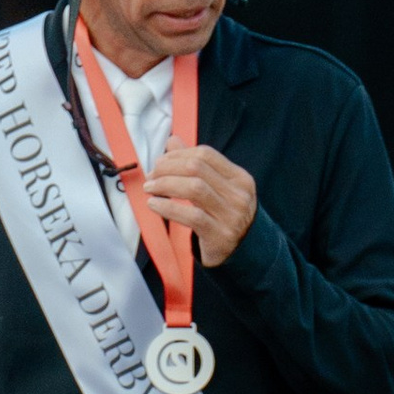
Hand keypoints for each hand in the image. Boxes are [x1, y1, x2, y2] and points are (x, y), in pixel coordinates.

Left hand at [143, 141, 258, 270]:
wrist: (244, 252)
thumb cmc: (224, 216)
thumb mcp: (217, 188)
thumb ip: (196, 165)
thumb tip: (172, 141)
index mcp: (240, 178)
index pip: (206, 154)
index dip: (178, 155)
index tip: (160, 162)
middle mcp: (239, 195)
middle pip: (197, 168)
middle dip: (168, 168)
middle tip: (151, 176)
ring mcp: (232, 216)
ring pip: (194, 189)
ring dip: (165, 185)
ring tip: (150, 188)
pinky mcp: (220, 235)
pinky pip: (191, 216)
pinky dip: (168, 207)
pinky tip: (155, 205)